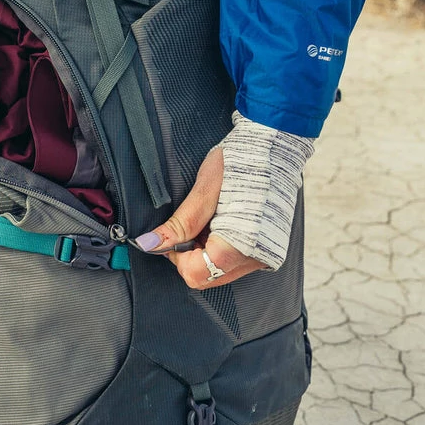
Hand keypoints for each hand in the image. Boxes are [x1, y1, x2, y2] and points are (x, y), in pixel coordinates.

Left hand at [133, 146, 269, 289]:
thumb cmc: (240, 162)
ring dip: (206, 250)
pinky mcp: (269, 249)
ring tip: (212, 218)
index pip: (195, 274)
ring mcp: (266, 255)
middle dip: (191, 254)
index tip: (177, 231)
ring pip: (219, 270)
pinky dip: (222, 246)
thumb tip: (150, 244)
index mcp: (241, 245)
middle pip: (207, 276)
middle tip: (194, 222)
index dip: (177, 255)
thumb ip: (179, 224)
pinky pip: (235, 261)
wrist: (274, 148)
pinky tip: (224, 221)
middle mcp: (257, 257)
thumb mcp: (204, 191)